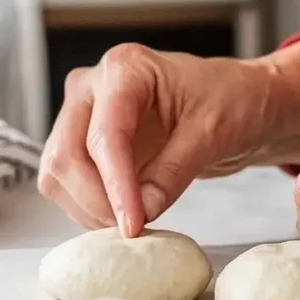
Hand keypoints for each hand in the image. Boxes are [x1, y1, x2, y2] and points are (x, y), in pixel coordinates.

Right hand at [38, 38, 299, 236]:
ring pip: (59, 174)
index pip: (106, 137)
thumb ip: (174, 171)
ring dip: (89, 209)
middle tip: (135, 229)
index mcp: (125, 70)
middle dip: (97, 201)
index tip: (132, 225)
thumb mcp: (213, 133)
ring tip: (135, 224)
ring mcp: (83, 115)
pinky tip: (124, 216)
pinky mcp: (84, 144)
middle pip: (67, 155)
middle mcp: (92, 88)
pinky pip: (68, 184)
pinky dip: (90, 208)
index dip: (115, 187)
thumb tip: (140, 211)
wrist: (240, 101)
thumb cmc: (232, 101)